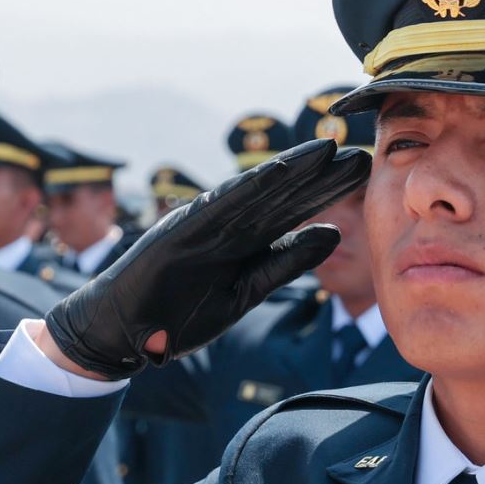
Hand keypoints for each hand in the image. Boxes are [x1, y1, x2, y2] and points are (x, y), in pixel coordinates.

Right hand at [44, 139, 370, 376]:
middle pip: (280, 195)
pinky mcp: (178, 233)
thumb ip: (284, 262)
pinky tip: (274, 174)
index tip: (361, 171)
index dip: (326, 190)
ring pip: (253, 194)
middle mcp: (226, 225)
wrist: (123, 332)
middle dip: (318, 174)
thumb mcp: (245, 292)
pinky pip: (215, 209)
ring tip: (325, 151)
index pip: (292, 210)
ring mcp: (201, 225)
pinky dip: (244, 191)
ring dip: (288, 172)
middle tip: (360, 152)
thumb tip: (332, 234)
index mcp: (243, 240)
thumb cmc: (178, 315)